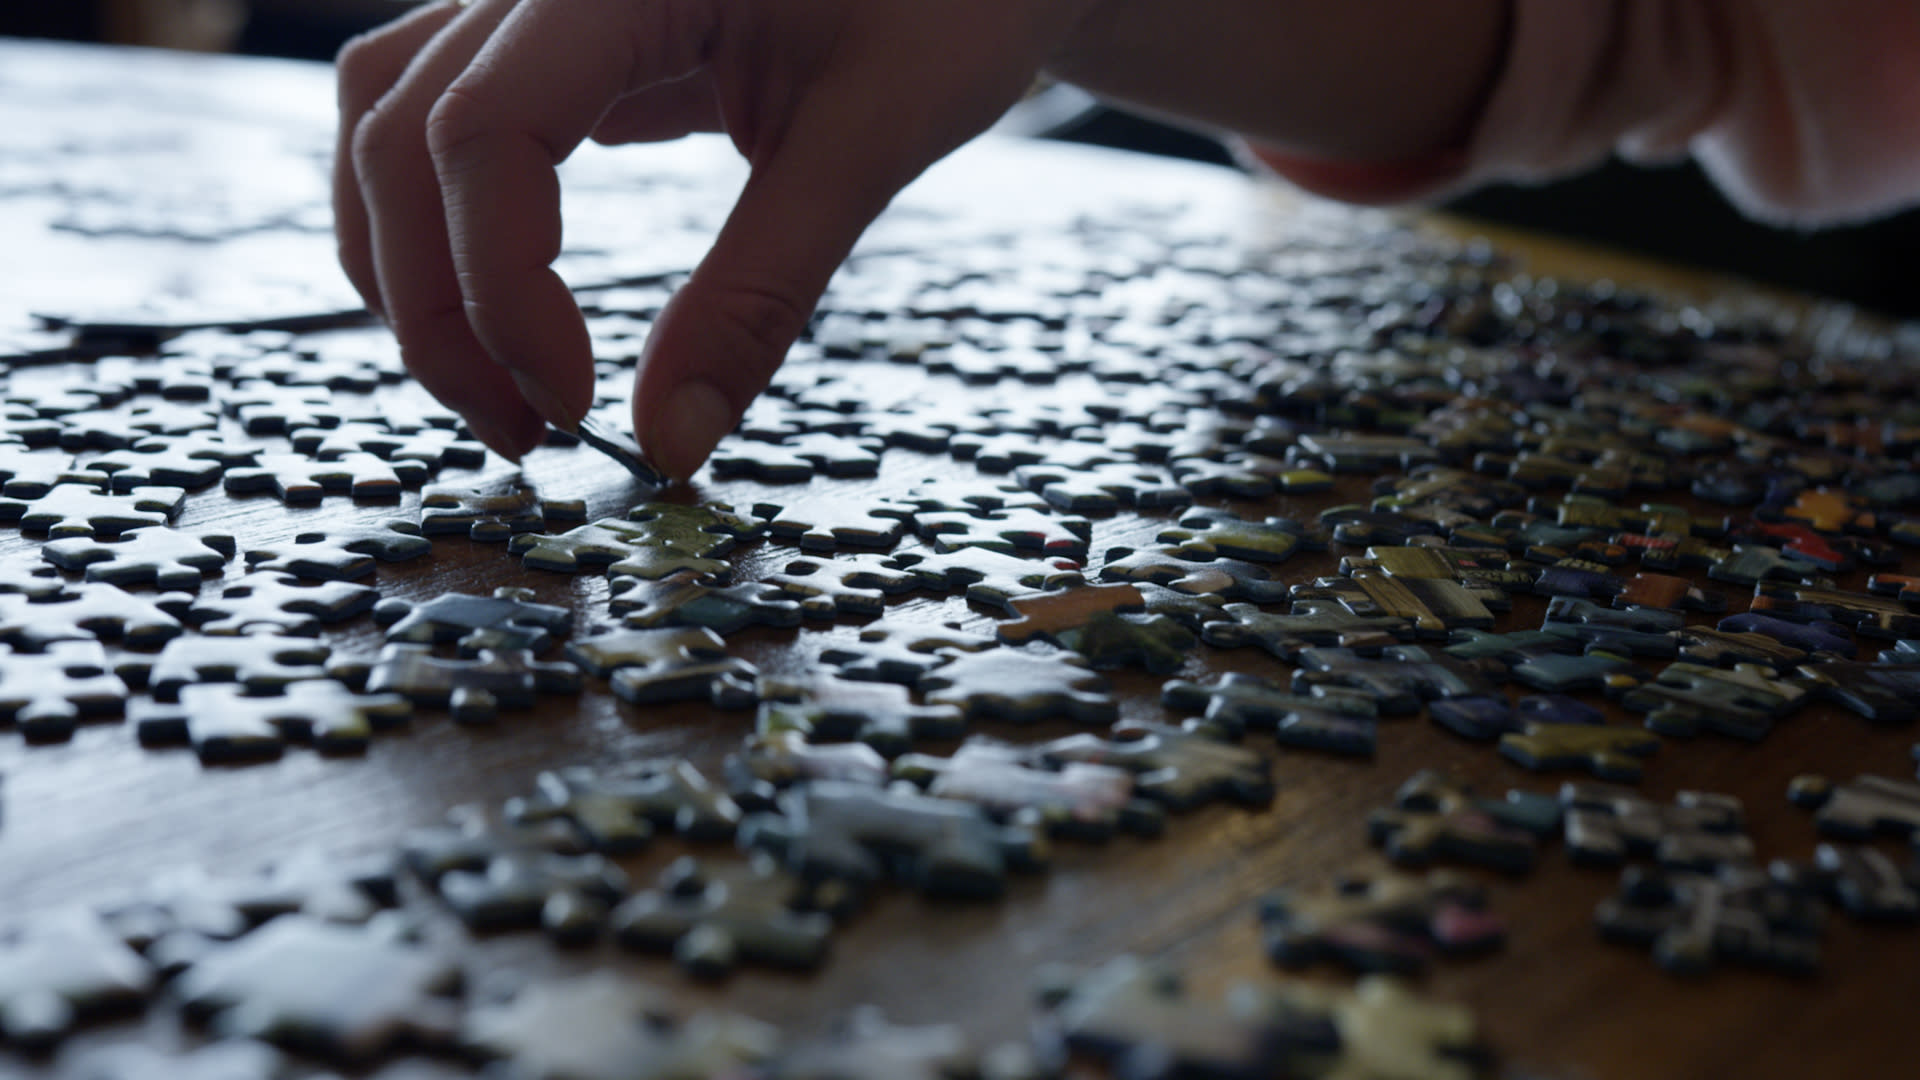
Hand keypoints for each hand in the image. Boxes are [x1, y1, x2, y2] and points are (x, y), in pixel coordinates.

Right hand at [335, 0, 1099, 473]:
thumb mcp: (874, 135)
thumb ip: (764, 289)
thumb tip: (669, 442)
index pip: (480, 133)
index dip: (498, 291)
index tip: (574, 407)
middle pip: (399, 136)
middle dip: (434, 310)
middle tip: (526, 436)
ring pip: (387, 118)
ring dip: (413, 267)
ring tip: (497, 384)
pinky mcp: (555, 27)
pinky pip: (443, 111)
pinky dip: (446, 216)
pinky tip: (507, 296)